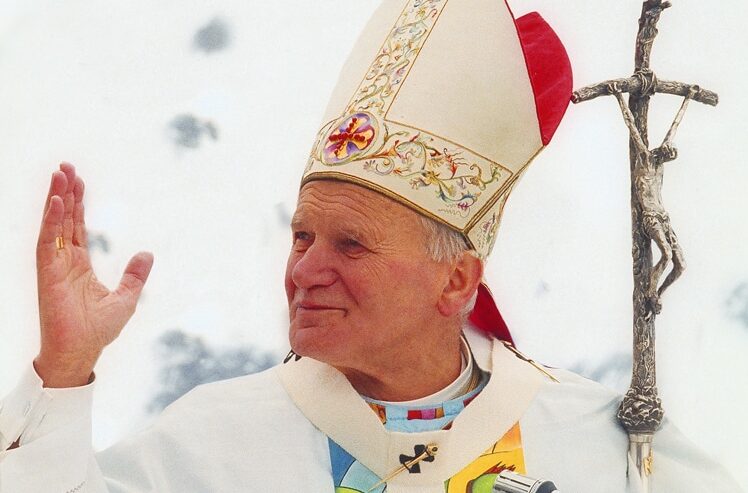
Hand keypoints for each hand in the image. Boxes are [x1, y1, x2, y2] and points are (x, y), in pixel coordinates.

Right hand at [34, 163, 153, 387]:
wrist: (82, 352)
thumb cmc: (98, 330)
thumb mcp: (126, 298)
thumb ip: (135, 275)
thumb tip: (148, 253)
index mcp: (79, 264)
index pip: (76, 226)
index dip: (77, 203)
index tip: (77, 180)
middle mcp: (64, 261)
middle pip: (64, 219)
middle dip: (65, 192)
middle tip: (66, 166)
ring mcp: (54, 266)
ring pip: (53, 224)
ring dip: (56, 199)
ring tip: (60, 174)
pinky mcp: (47, 274)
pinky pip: (47, 242)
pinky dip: (51, 221)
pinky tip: (56, 202)